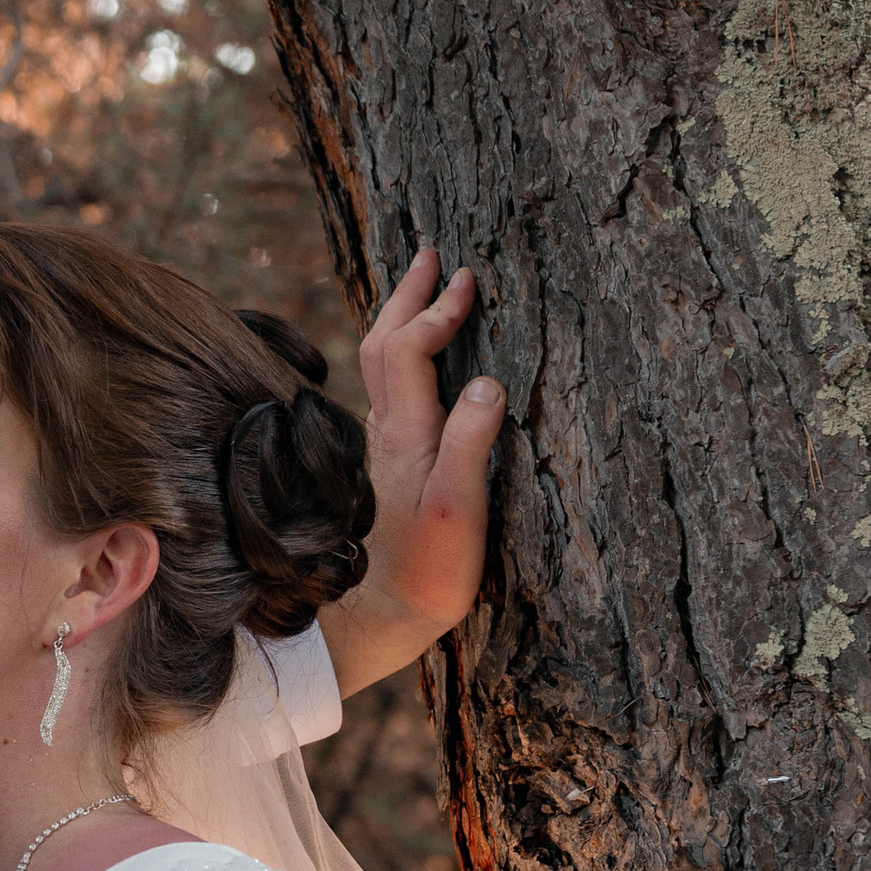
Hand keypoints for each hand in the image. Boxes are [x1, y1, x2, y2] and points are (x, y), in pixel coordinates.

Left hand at [319, 244, 505, 698]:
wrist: (382, 616)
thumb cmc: (428, 571)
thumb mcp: (461, 511)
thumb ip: (471, 445)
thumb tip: (489, 382)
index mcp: (406, 434)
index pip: (409, 348)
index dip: (436, 310)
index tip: (468, 278)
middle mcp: (387, 430)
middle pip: (383, 341)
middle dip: (408, 293)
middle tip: (433, 253)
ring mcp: (385, 445)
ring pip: (381, 362)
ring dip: (402, 316)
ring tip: (424, 288)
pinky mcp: (390, 462)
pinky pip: (390, 386)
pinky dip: (404, 352)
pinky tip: (419, 358)